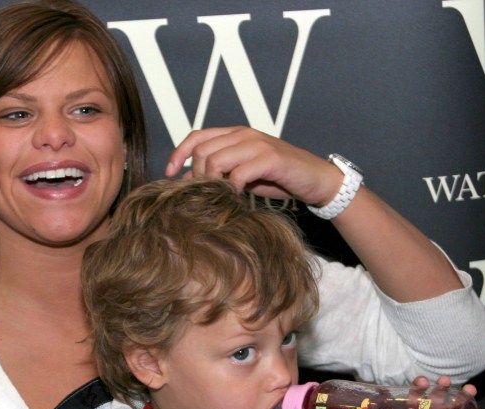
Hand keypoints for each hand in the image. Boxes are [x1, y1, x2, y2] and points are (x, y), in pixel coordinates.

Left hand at [165, 126, 342, 205]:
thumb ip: (218, 172)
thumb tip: (188, 180)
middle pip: (202, 150)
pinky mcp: (270, 158)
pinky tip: (235, 199)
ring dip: (212, 183)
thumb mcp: (242, 175)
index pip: (196, 136)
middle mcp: (243, 134)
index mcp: (234, 134)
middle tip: (203, 195)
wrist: (315, 180)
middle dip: (197, 176)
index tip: (169, 174)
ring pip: (216, 160)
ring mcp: (257, 144)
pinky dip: (231, 189)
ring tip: (219, 197)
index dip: (178, 154)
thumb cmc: (277, 178)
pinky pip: (238, 173)